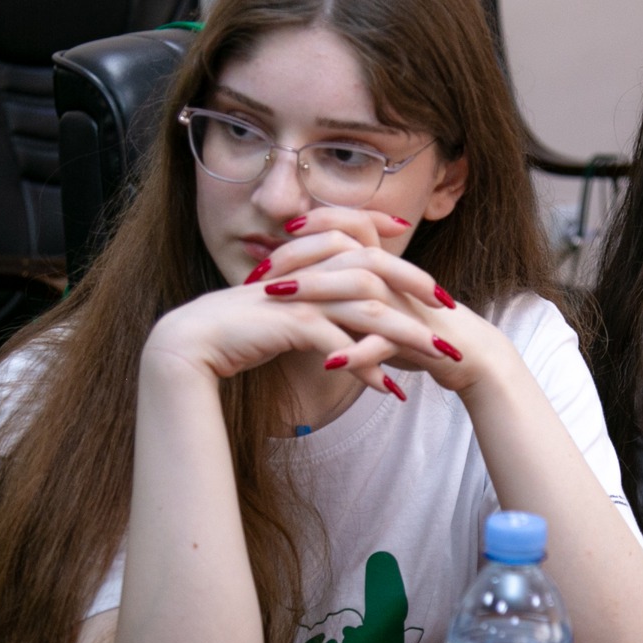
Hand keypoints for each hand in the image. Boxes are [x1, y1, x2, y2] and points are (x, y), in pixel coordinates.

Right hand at [145, 207, 460, 394]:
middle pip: (378, 272)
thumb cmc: (239, 335)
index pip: (367, 252)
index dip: (403, 264)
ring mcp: (300, 296)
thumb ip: (320, 315)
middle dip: (419, 293)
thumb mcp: (287, 320)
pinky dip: (367, 368)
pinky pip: (339, 344)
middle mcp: (309, 274)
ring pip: (368, 309)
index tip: (435, 286)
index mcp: (310, 265)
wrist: (190, 346)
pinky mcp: (289, 323)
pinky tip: (387, 390)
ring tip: (437, 359)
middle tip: (452, 317)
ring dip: (406, 336)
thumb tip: (350, 331)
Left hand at [255, 208, 511, 396]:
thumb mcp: (371, 299)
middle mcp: (392, 276)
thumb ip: (342, 282)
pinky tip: (329, 363)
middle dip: (301, 257)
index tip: (277, 236)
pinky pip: (386, 341)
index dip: (313, 222)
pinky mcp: (416, 338)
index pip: (347, 222)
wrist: (464, 352)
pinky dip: (358, 352)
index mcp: (382, 262)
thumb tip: (297, 275)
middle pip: (345, 248)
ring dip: (320, 295)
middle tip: (261, 276)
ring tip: (282, 304)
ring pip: (361, 289)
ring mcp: (404, 305)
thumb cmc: (411, 325)